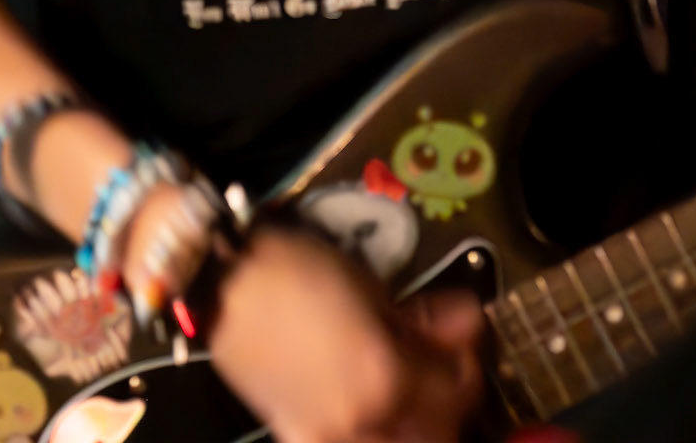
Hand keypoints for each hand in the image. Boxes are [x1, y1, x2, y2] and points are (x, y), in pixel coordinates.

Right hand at [205, 225, 484, 442]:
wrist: (226, 284)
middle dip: (449, 392)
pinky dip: (372, 429)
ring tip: (409, 380)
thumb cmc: (299, 270)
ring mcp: (329, 440)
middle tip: (446, 357)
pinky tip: (369, 403)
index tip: (468, 329)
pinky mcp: (299, 438)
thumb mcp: (372, 287)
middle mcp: (365, 426)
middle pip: (438, 430)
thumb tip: (462, 327)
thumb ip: (421, 321)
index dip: (469, 355)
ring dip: (416, 418)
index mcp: (387, 380)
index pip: (457, 387)